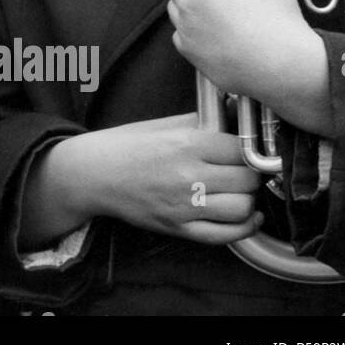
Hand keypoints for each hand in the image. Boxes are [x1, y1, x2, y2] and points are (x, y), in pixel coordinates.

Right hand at [24, 114, 262, 248]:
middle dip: (251, 174)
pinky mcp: (178, 228)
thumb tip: (237, 110)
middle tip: (244, 169)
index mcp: (185, 144)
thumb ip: (203, 120)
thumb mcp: (164, 124)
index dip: (249, 149)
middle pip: (248, 180)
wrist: (93, 174)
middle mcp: (187, 176)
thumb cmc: (127, 146)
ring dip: (248, 199)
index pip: (242, 149)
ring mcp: (183, 206)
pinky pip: (225, 235)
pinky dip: (245, 227)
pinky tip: (247, 215)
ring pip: (242, 208)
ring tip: (239, 190)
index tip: (247, 150)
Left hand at [164, 0, 328, 131]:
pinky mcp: (190, 53)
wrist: (284, 66)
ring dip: (189, 4)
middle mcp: (186, 3)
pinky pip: (182, 35)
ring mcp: (185, 30)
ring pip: (175, 8)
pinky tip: (219, 33)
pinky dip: (194, 31)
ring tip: (220, 9)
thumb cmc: (277, 16)